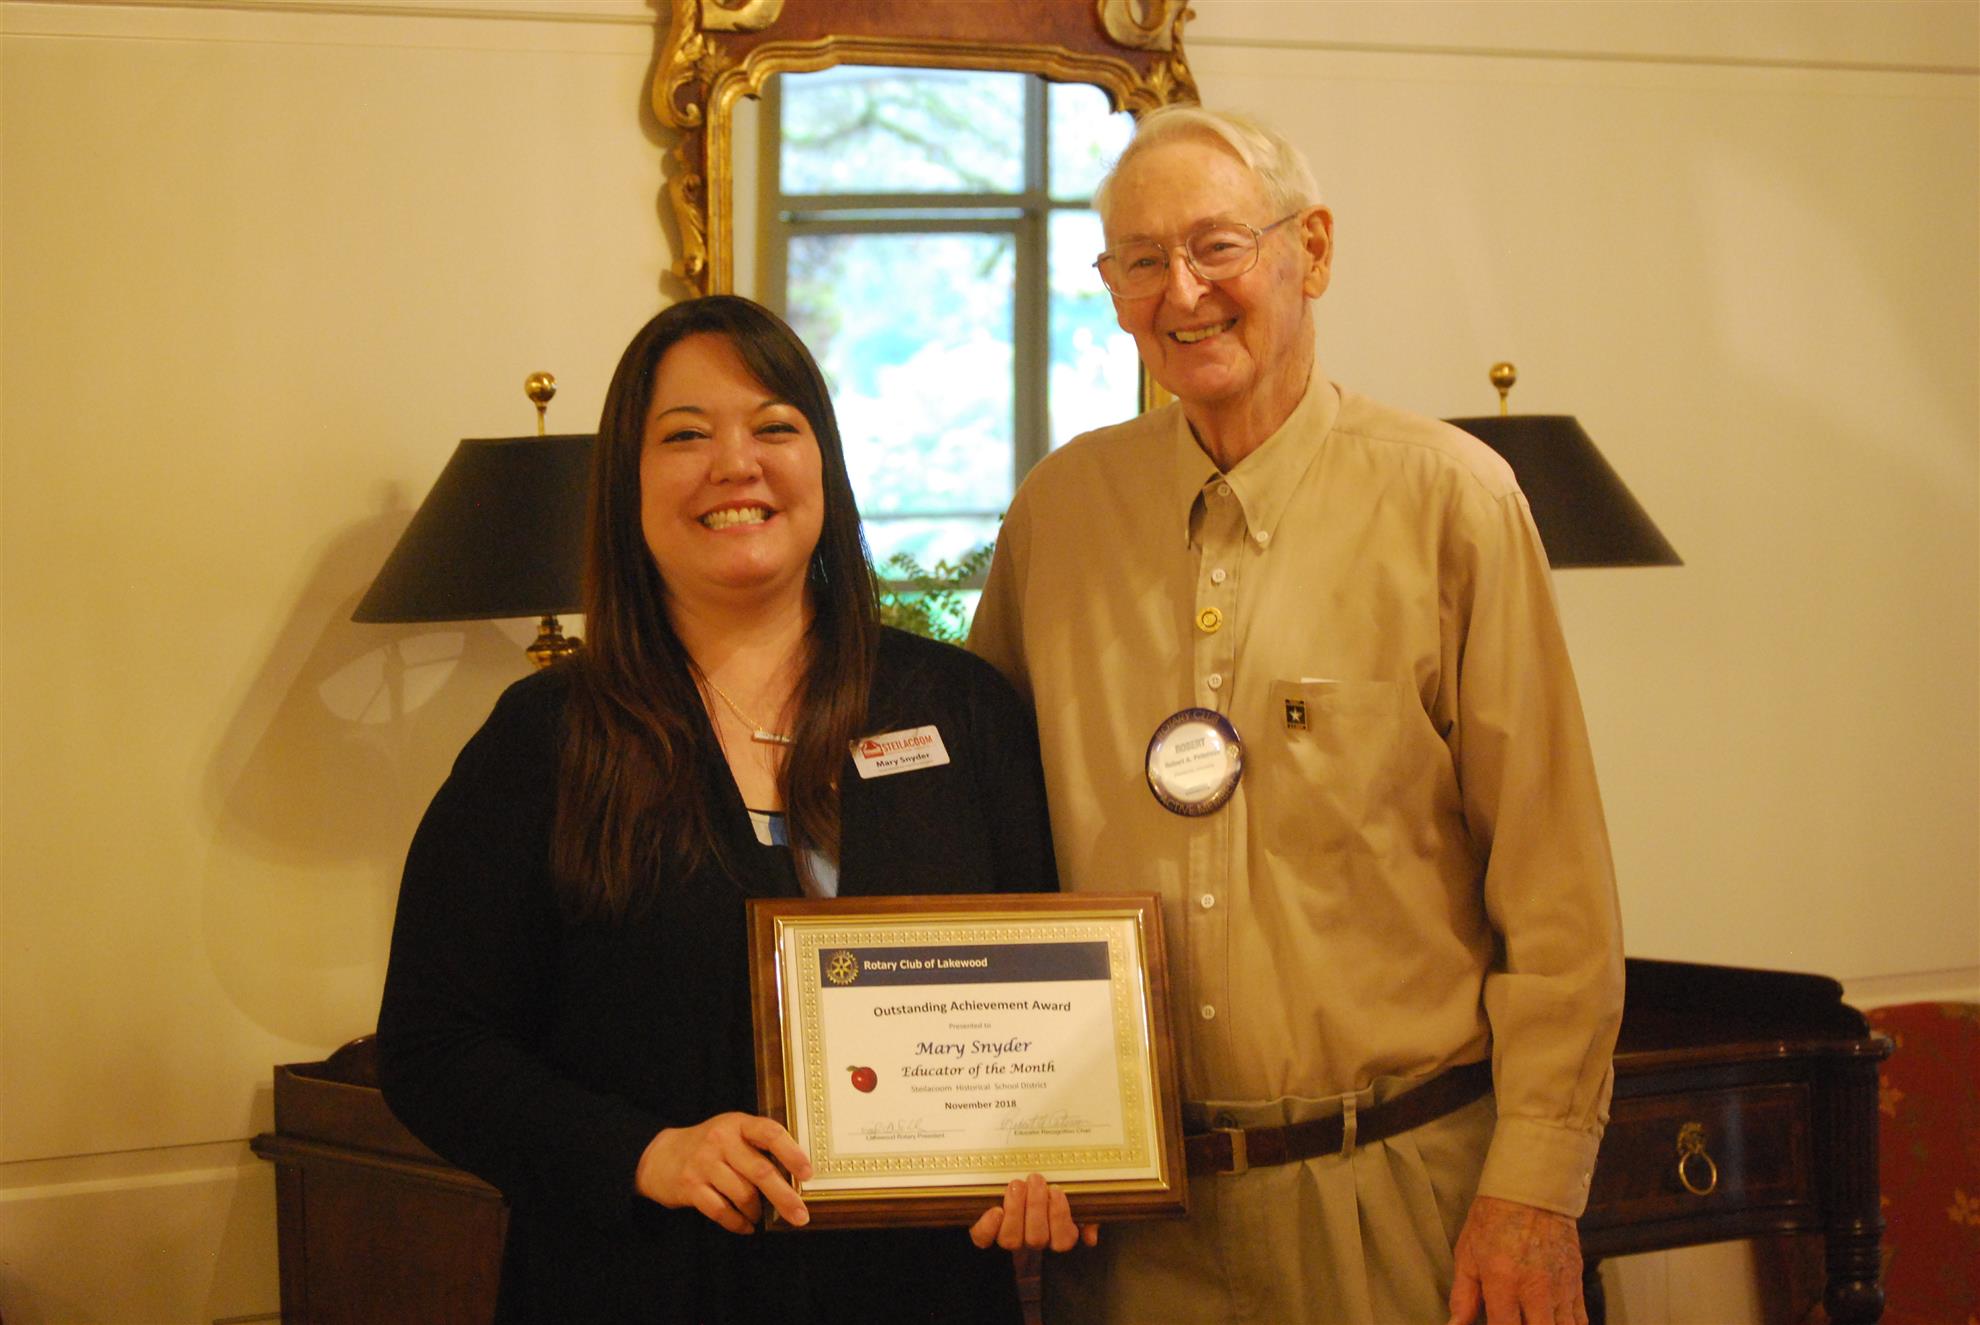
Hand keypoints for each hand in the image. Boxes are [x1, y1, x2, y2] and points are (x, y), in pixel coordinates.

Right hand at [635, 1112, 812, 1234]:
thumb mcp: (732, 1133)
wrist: (660, 1155)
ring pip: (742, 1194)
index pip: (770, 1133)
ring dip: (757, 1211)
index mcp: (737, 1124)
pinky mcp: (690, 1188)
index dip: (792, 1153)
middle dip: (785, 1197)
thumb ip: (758, 1146)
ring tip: (760, 1215)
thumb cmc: (709, 1146)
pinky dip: (738, 1223)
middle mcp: (720, 1141)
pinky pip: (721, 1211)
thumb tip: (796, 1176)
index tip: (808, 1174)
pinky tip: (746, 1226)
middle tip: (800, 1216)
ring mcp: (703, 1164)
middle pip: (760, 1171)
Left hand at [968, 1172, 1100, 1252]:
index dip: (1059, 1217)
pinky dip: (988, 1226)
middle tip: (1035, 1179)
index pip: (1063, 1240)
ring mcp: (1009, 1239)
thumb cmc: (1050, 1190)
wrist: (1018, 1183)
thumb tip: (1091, 1237)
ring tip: (1017, 1184)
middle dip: (1036, 1206)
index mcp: (1057, 1235)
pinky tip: (995, 1210)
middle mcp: (1033, 1241)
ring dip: (1015, 1210)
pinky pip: (983, 1239)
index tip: (1056, 1190)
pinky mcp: (985, 1233)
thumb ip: (1087, 1215)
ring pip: (1011, 1239)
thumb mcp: (1074, 1198)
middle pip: (1037, 1238)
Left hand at [1446, 1193, 1586, 1324]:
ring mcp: (1560, 1288)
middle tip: (1517, 1321)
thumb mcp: (1467, 1254)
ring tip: (1533, 1320)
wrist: (1532, 1190)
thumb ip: (1463, 1296)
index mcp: (1504, 1282)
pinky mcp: (1576, 1283)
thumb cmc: (1493, 1219)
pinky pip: (1580, 1321)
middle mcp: (1536, 1289)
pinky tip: (1553, 1322)